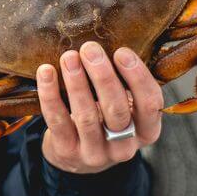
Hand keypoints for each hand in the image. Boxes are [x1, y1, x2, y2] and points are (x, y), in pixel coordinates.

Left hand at [36, 41, 162, 173]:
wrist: (76, 155)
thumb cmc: (105, 117)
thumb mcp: (125, 105)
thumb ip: (125, 83)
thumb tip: (111, 40)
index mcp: (146, 131)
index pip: (150, 104)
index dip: (137, 77)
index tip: (121, 52)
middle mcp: (125, 147)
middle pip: (117, 110)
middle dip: (102, 76)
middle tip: (89, 49)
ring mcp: (96, 153)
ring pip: (87, 117)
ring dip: (77, 83)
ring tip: (69, 57)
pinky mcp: (68, 152)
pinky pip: (58, 121)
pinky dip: (50, 94)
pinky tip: (46, 71)